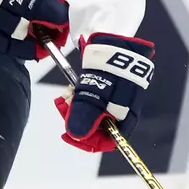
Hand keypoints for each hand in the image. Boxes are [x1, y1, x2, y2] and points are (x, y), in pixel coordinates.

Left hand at [54, 34, 154, 152]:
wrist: (119, 46)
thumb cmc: (112, 75)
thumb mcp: (95, 99)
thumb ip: (85, 118)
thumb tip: (75, 135)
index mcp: (124, 121)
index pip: (106, 142)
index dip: (86, 141)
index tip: (68, 134)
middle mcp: (121, 114)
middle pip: (95, 128)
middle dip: (76, 119)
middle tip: (63, 107)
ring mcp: (114, 102)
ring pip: (91, 113)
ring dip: (75, 107)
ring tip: (66, 96)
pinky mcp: (107, 91)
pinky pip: (91, 100)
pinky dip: (79, 97)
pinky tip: (71, 89)